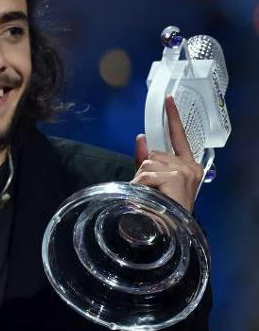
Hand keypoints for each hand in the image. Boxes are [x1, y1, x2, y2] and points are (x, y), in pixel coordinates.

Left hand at [131, 95, 204, 212]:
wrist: (170, 230)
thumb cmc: (163, 207)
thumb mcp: (155, 180)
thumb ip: (147, 160)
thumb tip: (141, 137)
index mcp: (189, 166)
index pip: (178, 136)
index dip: (172, 118)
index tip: (168, 101)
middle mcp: (190, 166)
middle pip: (154, 154)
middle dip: (145, 170)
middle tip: (151, 189)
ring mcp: (185, 171)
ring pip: (147, 163)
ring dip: (141, 179)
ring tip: (151, 195)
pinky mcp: (177, 177)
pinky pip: (145, 174)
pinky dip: (140, 185)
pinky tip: (149, 196)